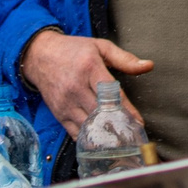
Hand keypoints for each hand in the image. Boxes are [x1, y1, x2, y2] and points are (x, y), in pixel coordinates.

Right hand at [18, 32, 150, 135]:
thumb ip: (125, 58)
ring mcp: (65, 102)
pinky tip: (101, 140)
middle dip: (117, 125)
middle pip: (100, 113)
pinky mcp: (58, 113)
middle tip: (132, 134)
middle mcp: (76, 87)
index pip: (111, 93)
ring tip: (120, 141)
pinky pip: (75, 132)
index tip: (139, 123)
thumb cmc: (73, 50)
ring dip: (104, 135)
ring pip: (88, 126)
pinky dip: (89, 139)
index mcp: (89, 67)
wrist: (39, 55)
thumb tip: (148, 66)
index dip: (127, 110)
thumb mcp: (100, 47)